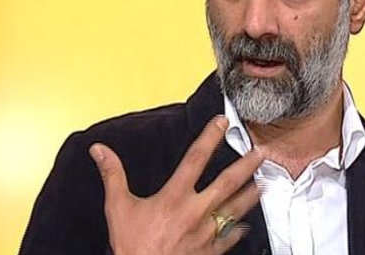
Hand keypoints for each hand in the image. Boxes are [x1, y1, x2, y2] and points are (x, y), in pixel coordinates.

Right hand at [89, 115, 263, 254]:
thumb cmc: (132, 247)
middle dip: (245, 165)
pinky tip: (246, 225)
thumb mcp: (118, 208)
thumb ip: (113, 176)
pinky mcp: (210, 252)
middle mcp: (195, 212)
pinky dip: (238, 230)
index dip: (209, 137)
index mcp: (174, 197)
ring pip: (235, 209)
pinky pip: (229, 238)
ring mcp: (205, 233)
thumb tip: (100, 152)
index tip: (221, 123)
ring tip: (263, 183)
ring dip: (250, 195)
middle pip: (226, 182)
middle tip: (259, 153)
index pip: (195, 158)